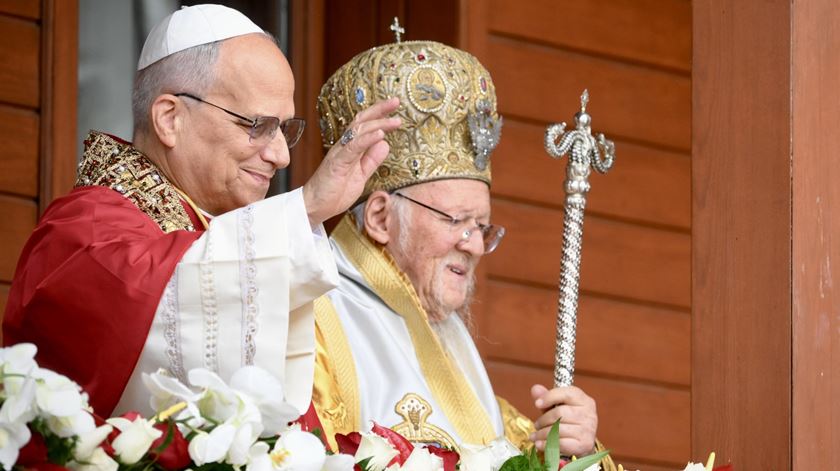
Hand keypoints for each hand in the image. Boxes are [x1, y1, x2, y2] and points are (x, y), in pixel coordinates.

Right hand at [302, 97, 400, 226]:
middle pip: (361, 121)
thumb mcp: (360, 175)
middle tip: (396, 101)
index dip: (379, 114)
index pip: (364, 125)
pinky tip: (380, 134)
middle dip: (379, 110)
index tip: (395, 107)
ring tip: (395, 120)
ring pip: (358, 131)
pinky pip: (353, 148)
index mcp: (349, 148)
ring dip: (378, 124)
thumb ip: (371, 159)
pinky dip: (367, 139)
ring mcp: (340, 154)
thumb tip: (385, 143)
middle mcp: (344, 147)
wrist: (314, 207)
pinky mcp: (337, 164)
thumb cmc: (334, 192)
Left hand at [529, 383, 597, 456]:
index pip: (567, 394)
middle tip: (537, 424)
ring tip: (536, 435)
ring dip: (542, 433)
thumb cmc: (568, 422)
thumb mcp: (557, 407)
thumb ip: (547, 397)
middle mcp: (589, 414)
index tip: (537, 403)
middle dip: (543, 420)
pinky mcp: (584, 445)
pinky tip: (539, 444)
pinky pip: (560, 443)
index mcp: (584, 400)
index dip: (549, 397)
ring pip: (558, 429)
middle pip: (559, 413)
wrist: (581, 443)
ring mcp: (588, 430)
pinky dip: (546, 444)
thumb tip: (535, 389)